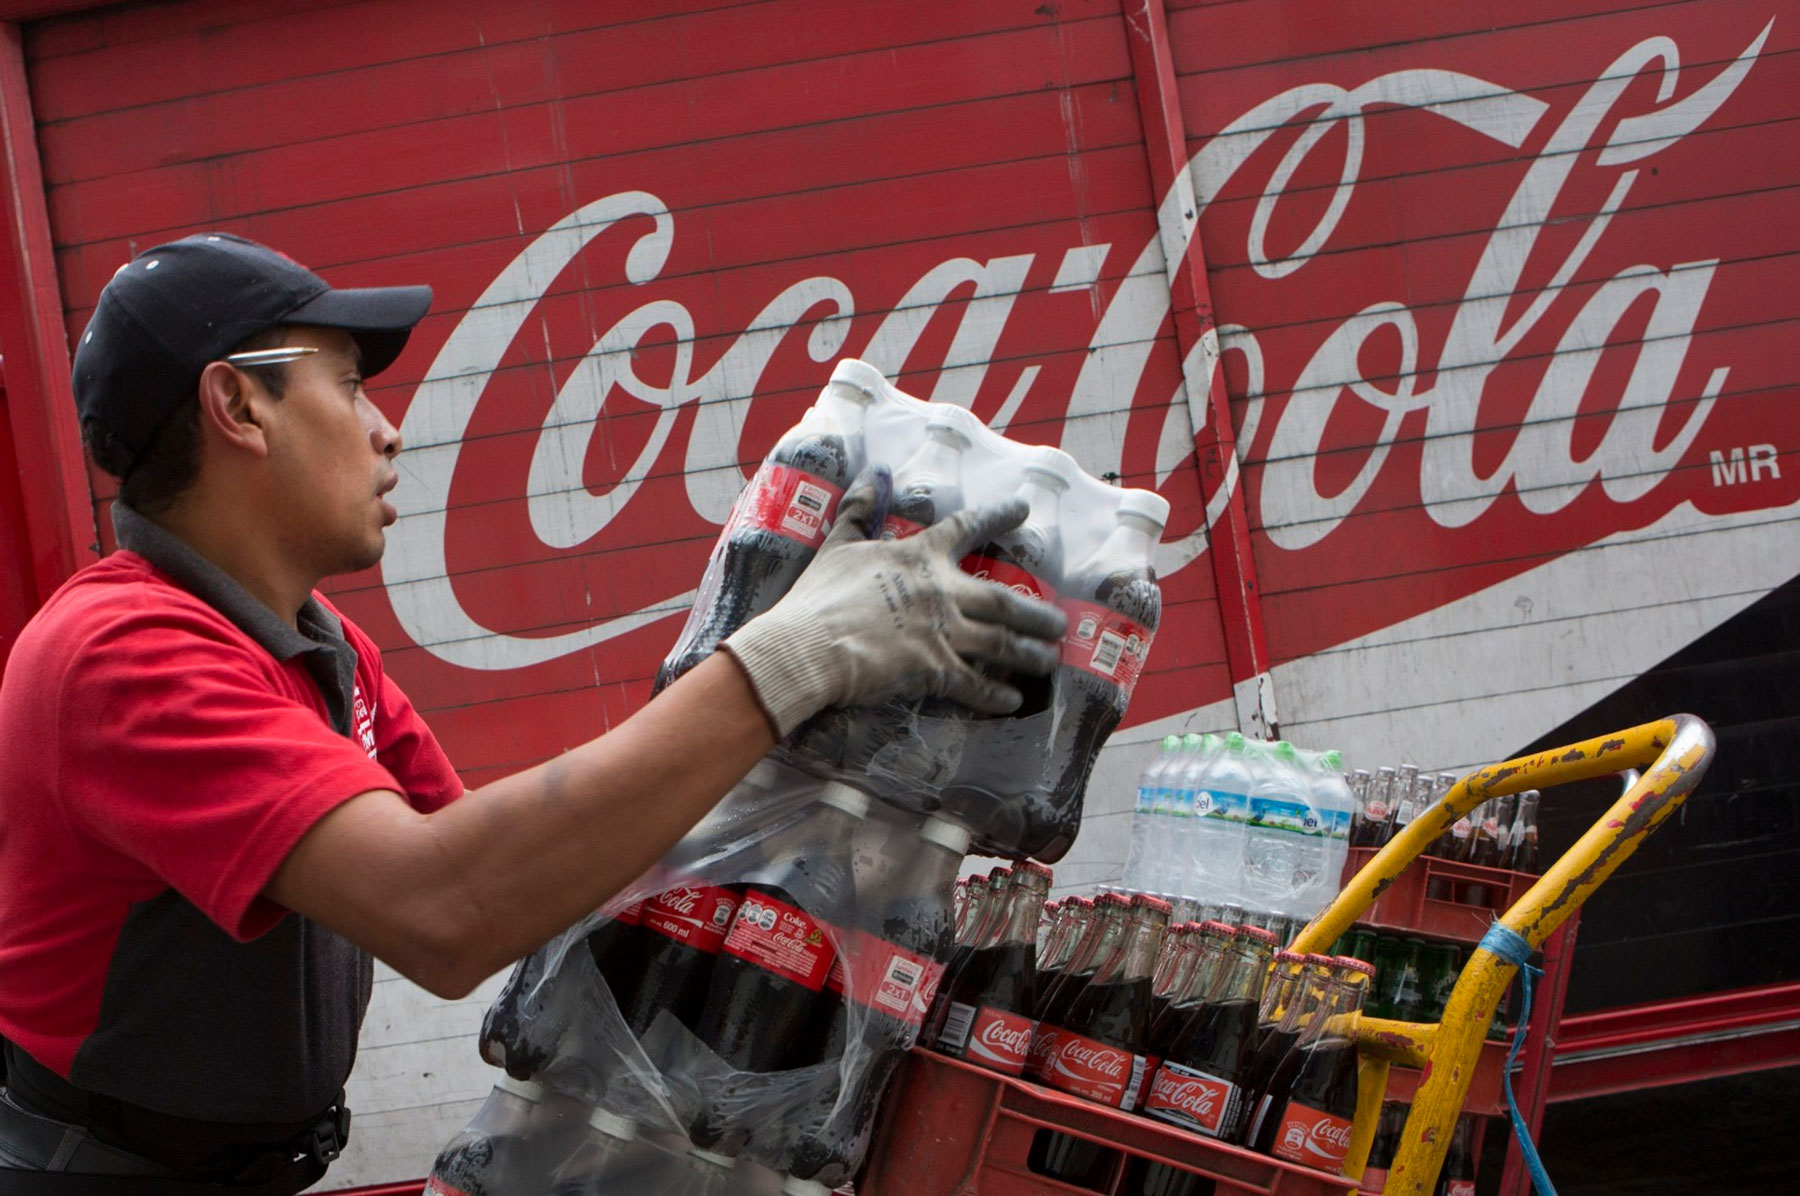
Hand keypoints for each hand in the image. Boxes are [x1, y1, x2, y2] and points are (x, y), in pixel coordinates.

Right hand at [722, 478, 1067, 736]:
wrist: (809, 645)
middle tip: (1060, 623)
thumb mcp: (837, 545)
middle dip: (1037, 612)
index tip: (1024, 510)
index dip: (998, 516)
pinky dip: (996, 694)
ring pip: (1004, 642)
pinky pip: (976, 684)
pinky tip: (1011, 701)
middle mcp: (943, 591)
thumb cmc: (819, 596)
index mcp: (920, 556)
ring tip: (1051, 660)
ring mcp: (944, 632)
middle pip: (1005, 600)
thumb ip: (858, 511)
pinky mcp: (937, 670)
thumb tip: (871, 474)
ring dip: (1032, 653)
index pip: (967, 527)